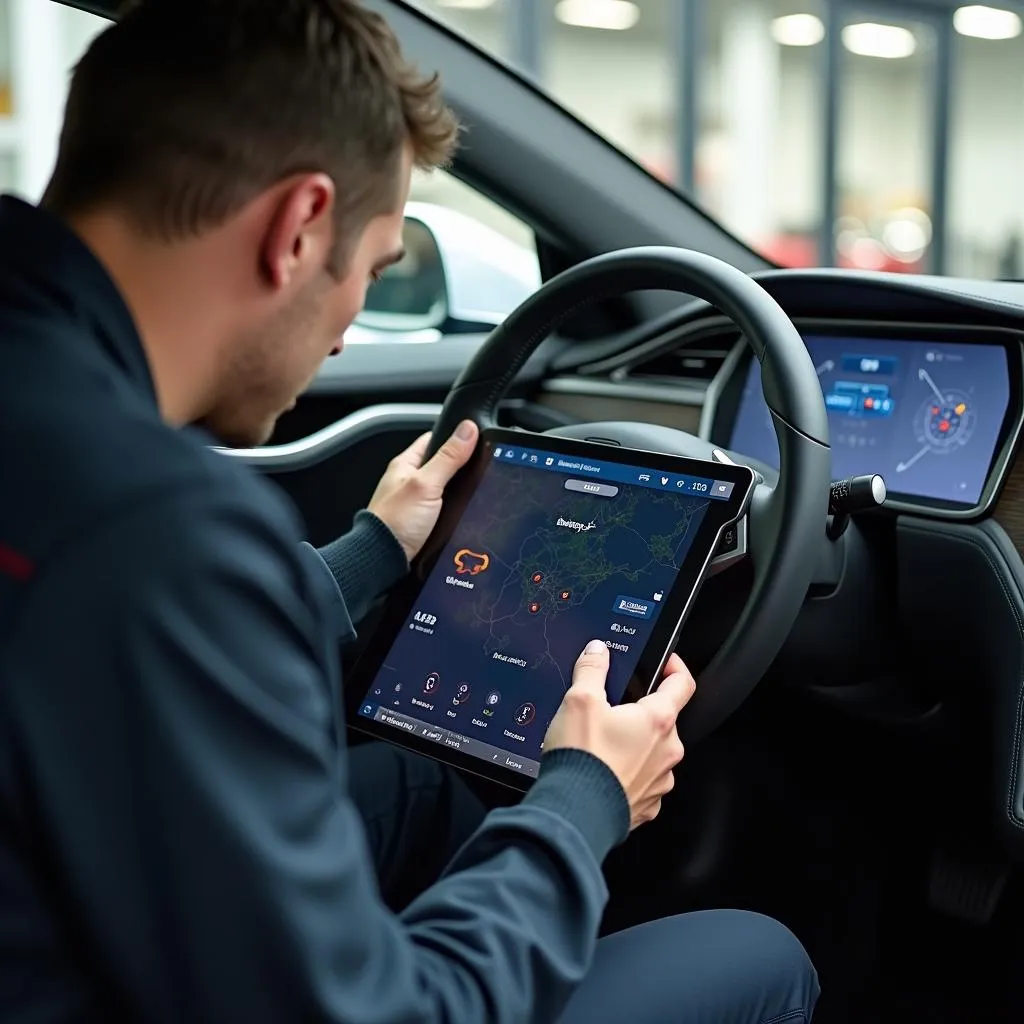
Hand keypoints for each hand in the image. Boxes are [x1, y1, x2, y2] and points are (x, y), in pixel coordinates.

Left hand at [367, 420, 478, 561]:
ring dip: (458, 492)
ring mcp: (415, 503)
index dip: (454, 437)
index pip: (433, 440)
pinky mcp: (421, 523)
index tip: (475, 438)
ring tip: (475, 493)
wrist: (384, 559)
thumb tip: (467, 430)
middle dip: (461, 468)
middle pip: (442, 466)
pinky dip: (454, 511)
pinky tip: (464, 514)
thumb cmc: (394, 521)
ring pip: (444, 490)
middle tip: (480, 469)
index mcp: (405, 464)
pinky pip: (443, 510)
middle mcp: (409, 482)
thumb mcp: (426, 484)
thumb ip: (448, 457)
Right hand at [544, 640, 694, 829]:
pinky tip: (604, 770)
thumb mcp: (579, 701)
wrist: (576, 814)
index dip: (675, 667)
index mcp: (658, 720)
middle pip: (662, 720)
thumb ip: (592, 669)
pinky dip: (627, 773)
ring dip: (634, 745)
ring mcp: (660, 780)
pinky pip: (643, 780)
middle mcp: (667, 750)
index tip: (666, 663)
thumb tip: (598, 651)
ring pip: (653, 752)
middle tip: (612, 710)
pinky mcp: (647, 804)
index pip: (682, 683)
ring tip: (601, 745)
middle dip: (640, 712)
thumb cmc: (582, 758)